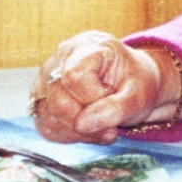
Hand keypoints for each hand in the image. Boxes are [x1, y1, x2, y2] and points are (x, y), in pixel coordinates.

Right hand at [27, 31, 171, 144]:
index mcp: (88, 46)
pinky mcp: (42, 99)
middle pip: (58, 100)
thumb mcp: (139, 94)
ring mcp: (47, 79)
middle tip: (111, 126)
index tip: (113, 97)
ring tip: (103, 129)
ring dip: (79, 133)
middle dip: (86, 122)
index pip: (74, 76)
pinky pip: (45, 127)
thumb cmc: (136, 82)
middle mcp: (61, 59)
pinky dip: (68, 136)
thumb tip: (82, 124)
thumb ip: (116, 108)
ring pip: (48, 116)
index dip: (93, 98)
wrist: (133, 84)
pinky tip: (89, 130)